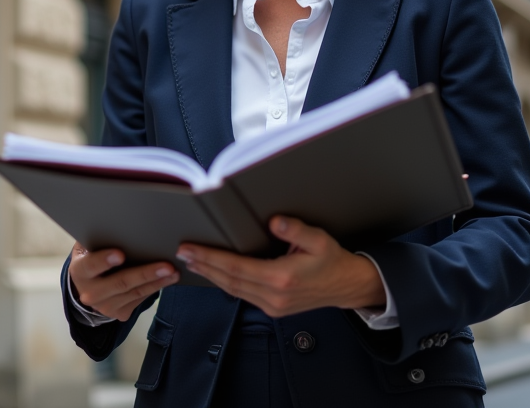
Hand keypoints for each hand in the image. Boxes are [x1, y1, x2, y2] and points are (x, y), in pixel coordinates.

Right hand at [68, 243, 178, 321]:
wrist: (88, 285)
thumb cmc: (93, 257)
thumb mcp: (89, 246)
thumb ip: (100, 238)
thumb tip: (123, 224)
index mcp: (80, 271)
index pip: (91, 265)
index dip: (104, 260)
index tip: (120, 254)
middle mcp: (90, 293)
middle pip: (120, 283)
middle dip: (145, 274)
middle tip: (165, 266)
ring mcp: (105, 306)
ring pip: (135, 293)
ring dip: (158, 282)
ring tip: (174, 271)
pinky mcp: (120, 313)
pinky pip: (141, 299)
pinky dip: (155, 288)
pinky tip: (167, 279)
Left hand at [176, 216, 384, 317]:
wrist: (347, 287)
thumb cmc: (332, 261)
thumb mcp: (319, 240)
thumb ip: (296, 230)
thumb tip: (275, 222)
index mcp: (281, 278)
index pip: (236, 267)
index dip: (210, 257)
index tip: (191, 249)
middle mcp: (273, 296)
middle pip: (228, 280)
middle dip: (204, 266)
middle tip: (183, 253)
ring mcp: (272, 306)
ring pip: (233, 290)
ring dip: (210, 275)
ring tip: (192, 262)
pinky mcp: (273, 309)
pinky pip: (242, 295)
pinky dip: (225, 283)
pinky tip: (215, 274)